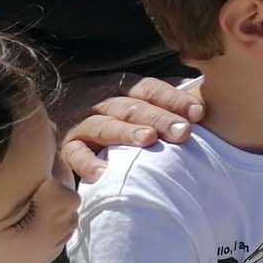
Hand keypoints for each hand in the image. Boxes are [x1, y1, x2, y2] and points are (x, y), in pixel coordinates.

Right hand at [60, 76, 203, 181]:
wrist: (56, 120)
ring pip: (104, 124)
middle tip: (183, 131)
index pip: (151, 89)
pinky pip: (74, 154)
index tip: (199, 113)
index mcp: (124, 88)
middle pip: (132, 106)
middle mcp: (102, 101)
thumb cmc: (119, 119)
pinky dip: (87, 162)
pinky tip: (104, 173)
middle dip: (160, 118)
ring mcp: (81, 122)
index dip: (175, 99)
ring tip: (148, 141)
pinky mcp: (66, 146)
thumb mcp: (140, 104)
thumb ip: (169, 102)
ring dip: (126, 132)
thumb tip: (206, 100)